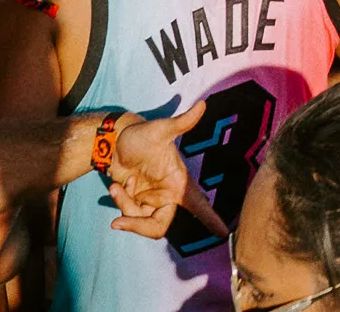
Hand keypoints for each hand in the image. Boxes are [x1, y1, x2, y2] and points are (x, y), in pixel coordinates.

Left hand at [101, 103, 224, 241]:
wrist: (115, 141)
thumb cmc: (141, 134)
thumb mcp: (160, 129)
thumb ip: (180, 122)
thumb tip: (202, 104)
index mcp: (179, 182)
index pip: (198, 204)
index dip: (210, 219)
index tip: (223, 234)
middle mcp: (168, 195)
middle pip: (158, 226)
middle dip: (137, 225)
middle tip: (116, 222)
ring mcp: (151, 201)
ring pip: (140, 222)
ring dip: (124, 206)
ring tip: (118, 185)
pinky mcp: (137, 204)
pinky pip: (129, 215)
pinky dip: (120, 202)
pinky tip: (117, 185)